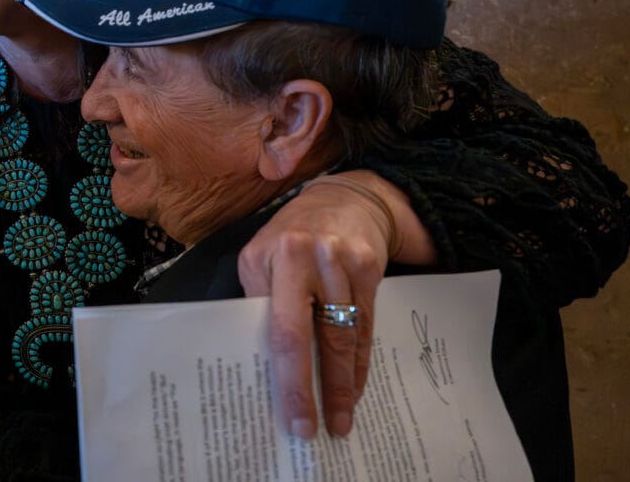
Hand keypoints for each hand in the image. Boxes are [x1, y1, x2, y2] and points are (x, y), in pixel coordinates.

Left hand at [237, 170, 417, 438]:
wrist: (343, 199)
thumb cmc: (290, 236)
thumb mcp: (261, 257)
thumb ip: (260, 300)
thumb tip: (260, 361)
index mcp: (271, 257)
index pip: (278, 328)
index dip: (287, 377)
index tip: (292, 415)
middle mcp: (306, 257)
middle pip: (314, 336)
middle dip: (316, 388)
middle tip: (317, 429)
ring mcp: (341, 261)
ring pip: (345, 336)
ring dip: (345, 382)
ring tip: (341, 417)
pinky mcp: (369, 267)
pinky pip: (365, 325)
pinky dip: (360, 359)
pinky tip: (356, 384)